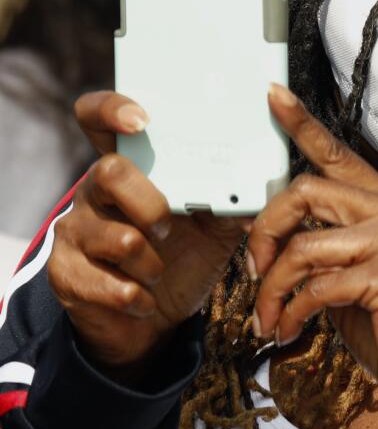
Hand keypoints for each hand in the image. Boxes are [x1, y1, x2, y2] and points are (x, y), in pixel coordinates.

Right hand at [47, 92, 247, 378]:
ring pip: (115, 237)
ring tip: (159, 273)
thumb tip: (262, 188)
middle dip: (151, 203)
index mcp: (130, 171)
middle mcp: (94, 193)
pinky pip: (106, 283)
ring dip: (151, 263)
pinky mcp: (64, 273)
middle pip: (109, 172)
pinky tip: (144, 300)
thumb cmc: (184, 259)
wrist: (153, 320)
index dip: (111, 108)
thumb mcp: (216, 227)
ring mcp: (74, 231)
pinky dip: (137, 296)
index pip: (99, 120)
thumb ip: (233, 201)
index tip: (141, 119)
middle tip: (169, 227)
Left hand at [248, 85, 377, 428]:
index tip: (271, 95)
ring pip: (302, 246)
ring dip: (272, 289)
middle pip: (305, 191)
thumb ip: (325, 244)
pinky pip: (315, 285)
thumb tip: (271, 233)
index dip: (302, 124)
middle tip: (254, 273)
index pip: (339, 155)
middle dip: (263, 232)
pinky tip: (289, 331)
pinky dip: (291, 313)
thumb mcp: (350, 275)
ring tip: (269, 318)